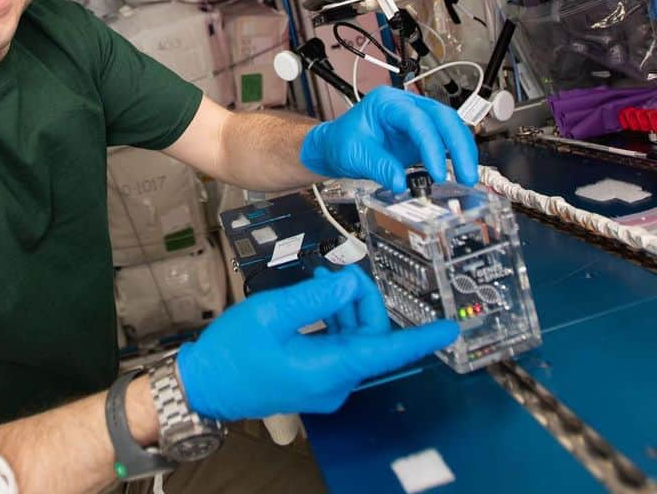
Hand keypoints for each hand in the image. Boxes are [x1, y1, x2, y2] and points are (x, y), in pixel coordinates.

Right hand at [176, 266, 457, 420]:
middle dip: (359, 299)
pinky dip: (330, 320)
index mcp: (330, 368)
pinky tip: (313, 297)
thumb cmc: (233, 350)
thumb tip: (349, 285)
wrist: (205, 384)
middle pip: (369, 336)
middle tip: (338, 271)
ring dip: (342, 307)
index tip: (451, 329)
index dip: (422, 340)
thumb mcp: (271, 314)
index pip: (387, 352)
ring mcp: (325, 384)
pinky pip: (336, 347)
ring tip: (319, 278)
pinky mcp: (313, 379)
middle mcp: (335, 381)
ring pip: (353, 340)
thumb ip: (315, 298)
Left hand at [300, 86, 477, 191]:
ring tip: (467, 176)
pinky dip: (455, 154)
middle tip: (466, 174)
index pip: (417, 120)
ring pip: (450, 125)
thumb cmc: (341, 142)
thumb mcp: (355, 154)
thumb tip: (402, 183)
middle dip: (459, 145)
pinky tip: (460, 171)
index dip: (431, 146)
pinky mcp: (421, 135)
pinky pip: (445, 140)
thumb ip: (379, 167)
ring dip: (462, 150)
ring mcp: (416, 118)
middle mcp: (405, 106)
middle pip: (443, 117)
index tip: (438, 172)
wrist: (335, 146)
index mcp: (386, 103)